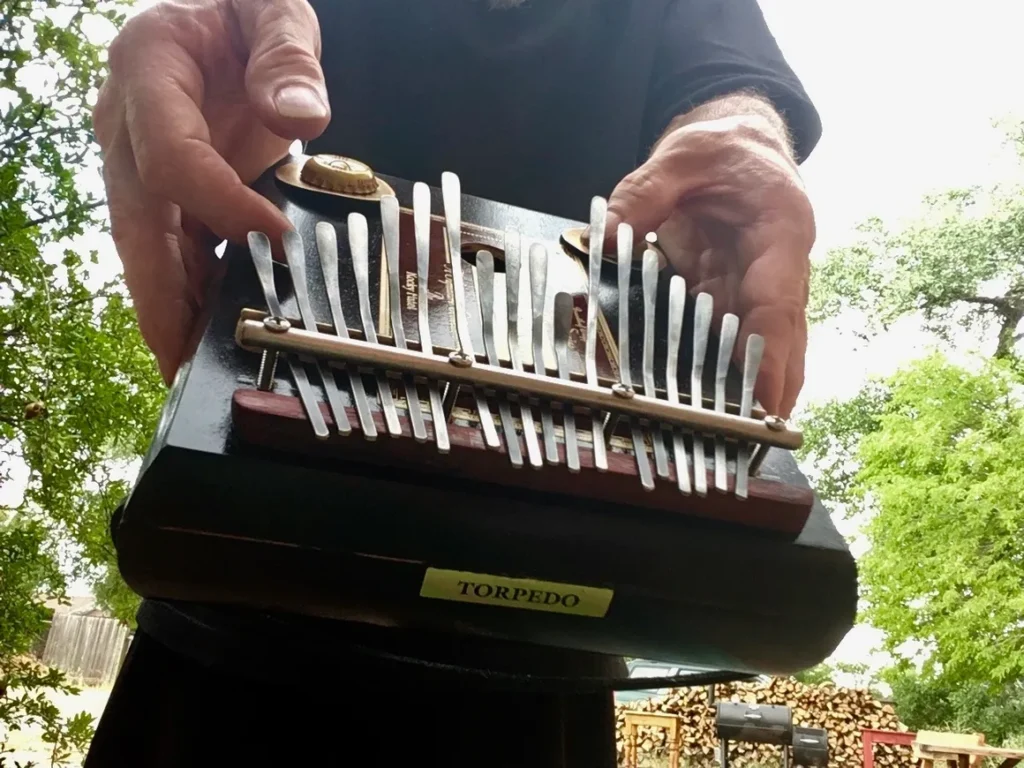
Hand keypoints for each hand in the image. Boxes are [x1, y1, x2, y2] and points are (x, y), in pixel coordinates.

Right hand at [93, 0, 329, 383]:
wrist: (221, 17)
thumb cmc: (242, 10)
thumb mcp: (271, 8)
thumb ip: (286, 54)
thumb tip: (302, 114)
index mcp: (146, 73)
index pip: (172, 157)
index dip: (219, 205)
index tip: (275, 237)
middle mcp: (130, 128)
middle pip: (138, 223)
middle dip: (161, 297)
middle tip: (183, 360)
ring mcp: (144, 165)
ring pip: (150, 249)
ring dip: (173, 310)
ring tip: (196, 369)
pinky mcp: (170, 192)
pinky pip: (176, 249)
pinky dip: (192, 293)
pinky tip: (212, 333)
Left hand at [606, 114, 815, 418]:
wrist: (742, 142)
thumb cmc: (724, 147)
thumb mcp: (683, 154)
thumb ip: (645, 193)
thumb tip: (608, 236)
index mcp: (780, 230)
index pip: (777, 302)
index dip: (771, 355)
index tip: (767, 398)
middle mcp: (779, 267)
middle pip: (781, 339)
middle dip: (773, 390)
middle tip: (759, 439)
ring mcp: (761, 286)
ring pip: (763, 347)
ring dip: (754, 391)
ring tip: (740, 438)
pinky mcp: (738, 295)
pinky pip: (735, 339)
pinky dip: (727, 371)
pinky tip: (714, 405)